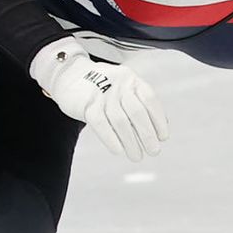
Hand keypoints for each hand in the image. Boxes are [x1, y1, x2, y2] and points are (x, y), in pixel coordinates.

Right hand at [29, 38, 168, 161]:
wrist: (70, 76)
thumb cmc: (104, 89)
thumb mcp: (124, 89)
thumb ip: (140, 104)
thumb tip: (162, 127)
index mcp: (132, 80)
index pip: (150, 100)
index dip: (159, 120)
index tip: (163, 137)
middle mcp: (119, 85)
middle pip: (137, 112)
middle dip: (147, 134)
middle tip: (154, 151)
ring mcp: (102, 93)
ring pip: (120, 121)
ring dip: (131, 142)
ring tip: (137, 156)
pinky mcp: (86, 104)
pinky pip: (101, 124)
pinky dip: (111, 139)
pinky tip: (119, 151)